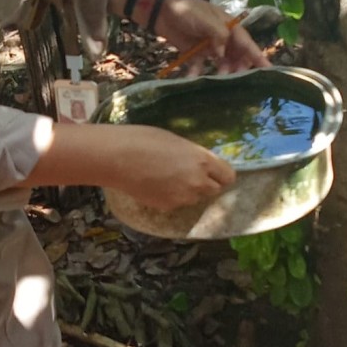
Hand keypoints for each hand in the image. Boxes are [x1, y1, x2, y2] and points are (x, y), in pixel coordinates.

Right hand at [110, 126, 236, 209]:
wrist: (117, 158)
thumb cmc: (144, 139)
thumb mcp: (177, 141)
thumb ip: (194, 156)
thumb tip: (200, 165)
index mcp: (202, 161)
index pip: (228, 176)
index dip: (221, 174)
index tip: (213, 171)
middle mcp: (197, 182)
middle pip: (214, 190)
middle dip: (207, 183)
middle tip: (189, 174)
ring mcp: (183, 197)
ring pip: (196, 198)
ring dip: (190, 191)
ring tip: (170, 178)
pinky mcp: (167, 207)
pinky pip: (178, 203)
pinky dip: (173, 196)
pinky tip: (157, 184)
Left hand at [152, 0, 269, 75]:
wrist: (160, 9)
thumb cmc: (187, 10)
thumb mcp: (205, 19)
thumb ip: (218, 35)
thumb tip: (222, 55)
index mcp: (229, 26)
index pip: (247, 44)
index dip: (258, 57)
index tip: (269, 71)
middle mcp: (222, 38)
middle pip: (237, 56)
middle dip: (239, 68)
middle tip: (236, 79)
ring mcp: (209, 46)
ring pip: (222, 64)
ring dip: (221, 73)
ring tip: (217, 81)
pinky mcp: (194, 53)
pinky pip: (200, 67)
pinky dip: (198, 74)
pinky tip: (192, 79)